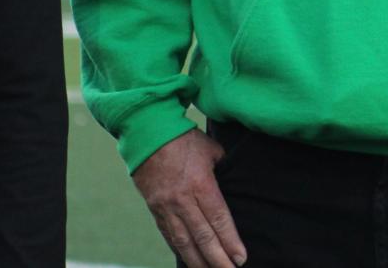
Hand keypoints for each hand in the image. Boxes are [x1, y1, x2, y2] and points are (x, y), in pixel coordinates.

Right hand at [131, 129, 245, 267]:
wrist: (147, 133)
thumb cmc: (184, 139)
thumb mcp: (212, 150)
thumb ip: (222, 171)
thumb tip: (229, 184)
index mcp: (201, 184)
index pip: (219, 220)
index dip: (230, 241)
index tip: (241, 257)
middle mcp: (182, 200)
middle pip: (203, 236)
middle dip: (218, 259)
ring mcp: (166, 207)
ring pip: (184, 241)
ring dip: (198, 261)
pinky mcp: (154, 209)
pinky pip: (169, 235)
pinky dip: (180, 250)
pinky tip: (190, 260)